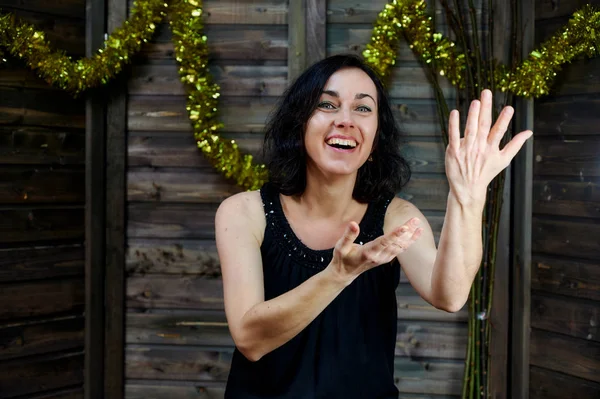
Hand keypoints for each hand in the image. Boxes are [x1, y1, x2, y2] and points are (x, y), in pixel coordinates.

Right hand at [327, 218, 422, 282]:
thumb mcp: (341, 247)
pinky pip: (400, 249)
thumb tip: (353, 223)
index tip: (404, 227)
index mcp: (368, 253)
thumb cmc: (342, 258)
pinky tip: (415, 233)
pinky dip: (409, 241)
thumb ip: (348, 235)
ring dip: (410, 235)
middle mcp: (379, 257)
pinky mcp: (386, 258)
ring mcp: (384, 259)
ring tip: (418, 223)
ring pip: (400, 246)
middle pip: (395, 243)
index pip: (384, 242)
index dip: (395, 234)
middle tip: (415, 219)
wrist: (345, 273)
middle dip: (407, 231)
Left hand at [446, 89, 532, 205]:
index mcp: (492, 148)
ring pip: (470, 129)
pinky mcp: (453, 151)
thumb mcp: (503, 160)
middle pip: (483, 125)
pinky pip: (453, 135)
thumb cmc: (486, 172)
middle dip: (486, 108)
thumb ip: (516, 144)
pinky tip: (455, 112)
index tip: (509, 108)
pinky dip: (454, 124)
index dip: (504, 120)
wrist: (467, 188)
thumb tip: (529, 132)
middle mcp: (479, 147)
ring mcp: (466, 149)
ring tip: (475, 101)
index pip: (499, 131)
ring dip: (472, 115)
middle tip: (486, 92)